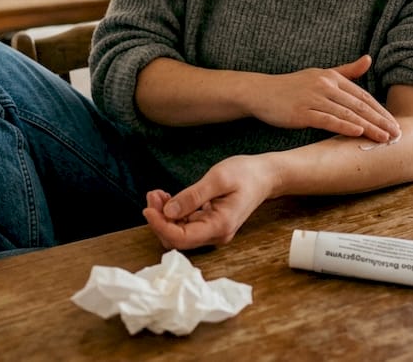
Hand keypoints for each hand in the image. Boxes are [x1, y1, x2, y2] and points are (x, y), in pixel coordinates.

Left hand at [143, 156, 273, 248]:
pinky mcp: (210, 225)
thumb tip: (168, 211)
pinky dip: (173, 214)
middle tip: (152, 195)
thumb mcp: (218, 179)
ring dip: (164, 216)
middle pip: (177, 239)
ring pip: (179, 233)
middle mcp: (216, 234)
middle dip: (159, 219)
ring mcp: (213, 231)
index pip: (181, 238)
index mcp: (219, 226)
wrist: (265, 176)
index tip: (148, 208)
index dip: (160, 225)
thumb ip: (193, 196)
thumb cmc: (245, 174)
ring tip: (157, 194)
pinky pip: (186, 226)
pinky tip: (168, 198)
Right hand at [249, 55, 399, 141]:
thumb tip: (368, 59)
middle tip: (397, 134)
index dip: (380, 110)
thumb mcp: (320, 75)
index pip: (362, 96)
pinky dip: (344, 126)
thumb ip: (346, 70)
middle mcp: (325, 85)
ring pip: (347, 114)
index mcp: (331, 77)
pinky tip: (357, 133)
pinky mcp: (302, 112)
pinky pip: (327, 120)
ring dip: (368, 127)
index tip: (394, 124)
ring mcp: (313, 98)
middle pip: (359, 105)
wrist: (261, 93)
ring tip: (384, 138)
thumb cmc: (292, 87)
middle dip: (380, 120)